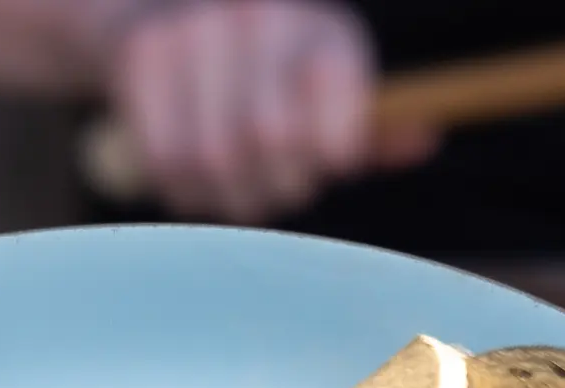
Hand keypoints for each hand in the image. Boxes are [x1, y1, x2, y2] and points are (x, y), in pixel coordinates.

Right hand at [99, 0, 436, 222]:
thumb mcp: (325, 89)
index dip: (329, 154)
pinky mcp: (142, 57)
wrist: (155, 14)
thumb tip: (422, 140)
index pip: (337, 114)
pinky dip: (179, 185)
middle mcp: (260, 16)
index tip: (321, 161)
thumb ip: (371, 125)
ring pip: (213, 160)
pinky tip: (191, 173)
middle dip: (273, 184)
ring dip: (223, 192)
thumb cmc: (263, 74)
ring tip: (232, 185)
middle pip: (271, 142)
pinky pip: (163, 158)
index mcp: (322, 31)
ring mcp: (196, 31)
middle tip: (272, 186)